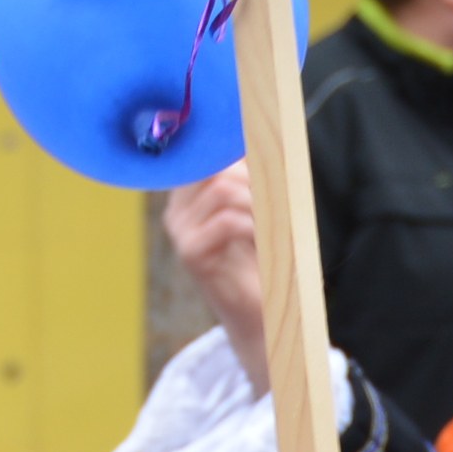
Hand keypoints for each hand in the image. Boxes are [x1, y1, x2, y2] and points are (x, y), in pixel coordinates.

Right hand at [164, 165, 268, 387]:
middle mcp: (177, 211)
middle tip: (275, 196)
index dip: (231, 148)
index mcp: (189, 196)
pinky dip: (253, 225)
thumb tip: (265, 136)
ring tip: (270, 223)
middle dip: (251, 175)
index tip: (261, 149)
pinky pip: (226, 221)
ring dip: (256, 201)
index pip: (202, 154)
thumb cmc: (262, 261)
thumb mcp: (257, 212)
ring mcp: (180, 232)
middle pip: (213, 166)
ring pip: (221, 189)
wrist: (260, 315)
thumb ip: (252, 179)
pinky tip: (261, 241)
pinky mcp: (191, 254)